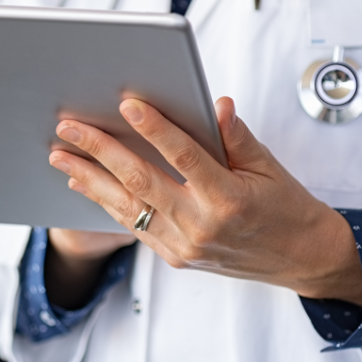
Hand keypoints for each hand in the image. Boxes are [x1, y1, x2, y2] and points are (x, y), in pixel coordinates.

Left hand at [48, 97, 361, 306]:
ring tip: (60, 154)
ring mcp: (184, 246)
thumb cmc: (286, 207)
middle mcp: (202, 226)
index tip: (128, 105)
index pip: (185, 156)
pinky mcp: (175, 257)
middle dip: (100, 150)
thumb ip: (236, 136)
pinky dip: (106, 202)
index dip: (155, 129)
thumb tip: (215, 103)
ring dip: (90, 177)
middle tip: (70, 127)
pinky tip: (84, 182)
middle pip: (141, 181)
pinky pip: (134, 225)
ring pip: (127, 206)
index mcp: (229, 199)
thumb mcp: (268, 166)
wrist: (301, 258)